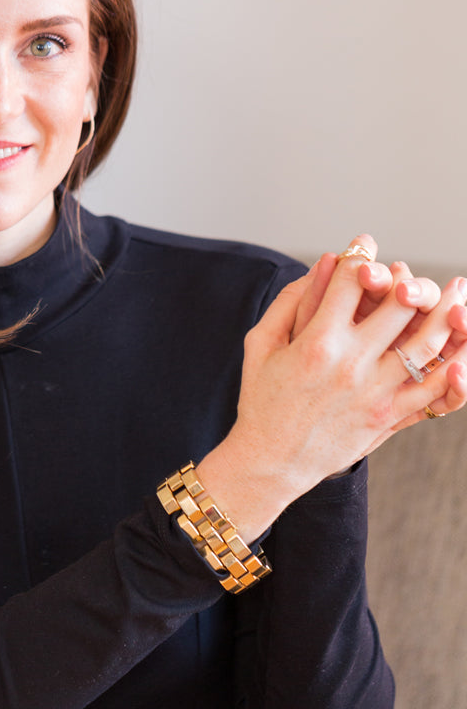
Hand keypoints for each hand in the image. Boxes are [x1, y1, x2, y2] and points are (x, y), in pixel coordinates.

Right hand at [197, 235, 466, 540]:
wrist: (270, 462)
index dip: (361, 255)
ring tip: (457, 290)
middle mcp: (351, 364)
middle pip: (399, 305)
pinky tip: (462, 346)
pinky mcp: (389, 417)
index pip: (352, 282)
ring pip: (427, 343)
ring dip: (447, 311)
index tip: (364, 246)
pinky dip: (455, 368)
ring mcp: (375, 392)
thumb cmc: (261, 399)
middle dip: (408, 279)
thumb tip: (328, 262)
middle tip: (407, 273)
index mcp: (317, 342)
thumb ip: (293, 299)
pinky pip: (434, 390)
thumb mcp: (261, 343)